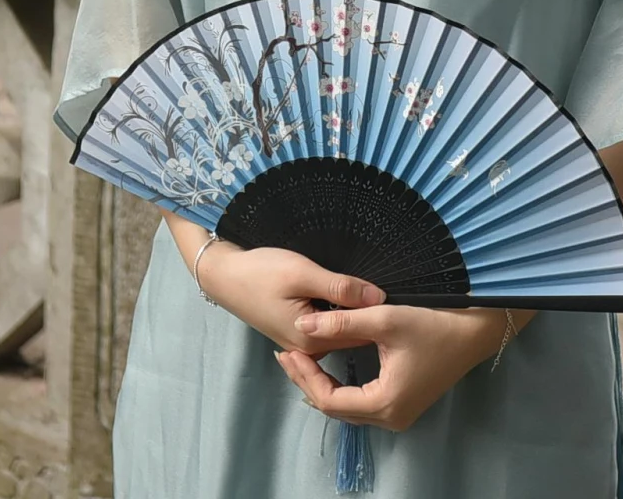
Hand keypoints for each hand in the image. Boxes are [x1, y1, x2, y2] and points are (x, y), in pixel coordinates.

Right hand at [190, 234, 384, 355]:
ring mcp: (302, 342)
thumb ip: (342, 288)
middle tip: (391, 293)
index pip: (361, 334)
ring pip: (341, 330)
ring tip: (370, 292)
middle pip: (352, 335)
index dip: (380, 316)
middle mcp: (309, 349)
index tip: (398, 299)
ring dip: (354, 314)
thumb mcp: (304, 274)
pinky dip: (339, 313)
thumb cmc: (261, 272)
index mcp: (312, 342)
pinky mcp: (297, 331)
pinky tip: (346, 297)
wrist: (224, 275)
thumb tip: (380, 298)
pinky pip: (329, 326)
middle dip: (369, 317)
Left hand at [274, 305, 525, 432]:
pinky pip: (361, 404)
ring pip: (347, 408)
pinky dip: (340, 387)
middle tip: (287, 354)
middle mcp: (390, 418)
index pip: (329, 400)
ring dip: (322, 385)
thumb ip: (341, 323)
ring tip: (302, 358)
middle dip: (308, 381)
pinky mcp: (402, 405)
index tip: (288, 351)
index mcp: (385, 403)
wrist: (475, 333)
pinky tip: (329, 366)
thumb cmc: (434, 325)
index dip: (305, 376)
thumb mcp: (385, 319)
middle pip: (335, 409)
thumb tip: (301, 326)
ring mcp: (398, 414)